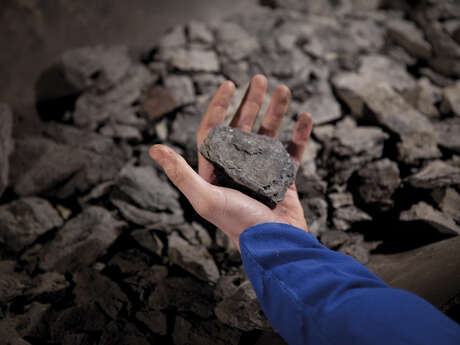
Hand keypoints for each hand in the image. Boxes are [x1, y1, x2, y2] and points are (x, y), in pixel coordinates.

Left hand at [150, 75, 312, 249]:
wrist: (274, 245)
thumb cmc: (237, 223)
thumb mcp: (205, 197)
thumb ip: (180, 173)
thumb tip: (153, 148)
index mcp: (216, 169)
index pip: (214, 129)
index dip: (219, 105)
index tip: (229, 84)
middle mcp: (237, 166)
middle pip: (243, 126)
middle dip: (251, 101)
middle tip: (259, 78)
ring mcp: (262, 170)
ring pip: (269, 133)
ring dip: (276, 111)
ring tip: (284, 89)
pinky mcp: (284, 177)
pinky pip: (293, 150)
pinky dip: (300, 134)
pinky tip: (305, 116)